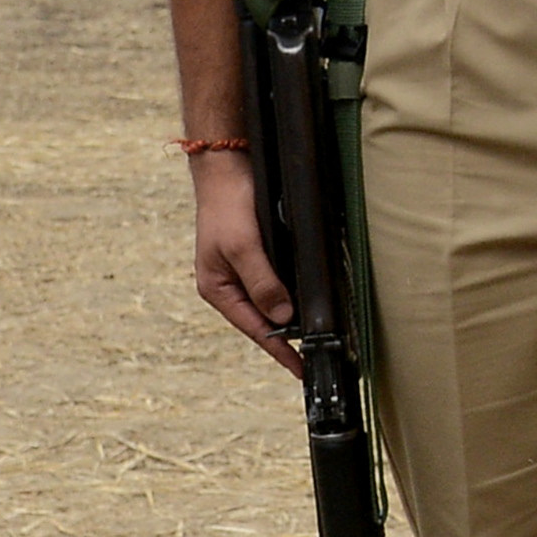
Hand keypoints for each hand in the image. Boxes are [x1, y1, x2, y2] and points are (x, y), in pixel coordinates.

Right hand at [188, 149, 298, 374]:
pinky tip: (308, 299)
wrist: (227, 166)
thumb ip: (263, 282)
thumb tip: (281, 318)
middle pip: (264, 320)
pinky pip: (277, 282)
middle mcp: (230, 285)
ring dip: (292, 316)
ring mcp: (243, 270)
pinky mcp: (258, 254)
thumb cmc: (229, 206)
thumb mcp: (244, 246)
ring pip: (273, 302)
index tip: (301, 371)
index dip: (279, 351)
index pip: (254, 329)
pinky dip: (293, 292)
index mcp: (218, 289)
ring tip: (317, 335)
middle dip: (288, 338)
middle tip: (319, 355)